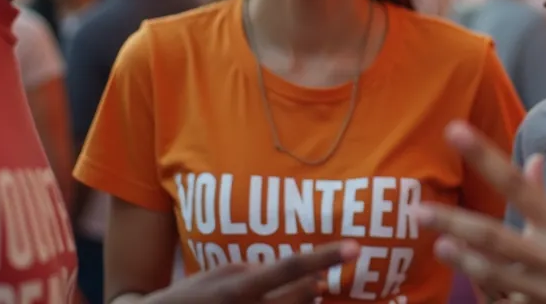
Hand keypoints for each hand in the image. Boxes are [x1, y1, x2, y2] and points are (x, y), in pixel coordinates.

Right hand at [141, 241, 358, 303]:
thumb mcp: (217, 275)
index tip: (356, 246)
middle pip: (303, 296)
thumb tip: (299, 275)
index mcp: (237, 287)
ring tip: (306, 293)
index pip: (289, 266)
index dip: (325, 256)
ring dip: (306, 302)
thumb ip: (253, 271)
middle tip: (321, 281)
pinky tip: (289, 300)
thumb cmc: (189, 299)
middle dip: (316, 286)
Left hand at [415, 122, 545, 303]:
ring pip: (494, 275)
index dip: (484, 156)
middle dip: (453, 223)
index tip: (453, 130)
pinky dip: (489, 294)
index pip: (517, 184)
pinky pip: (505, 303)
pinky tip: (474, 285)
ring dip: (463, 260)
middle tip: (419, 212)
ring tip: (439, 246)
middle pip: (493, 236)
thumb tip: (534, 159)